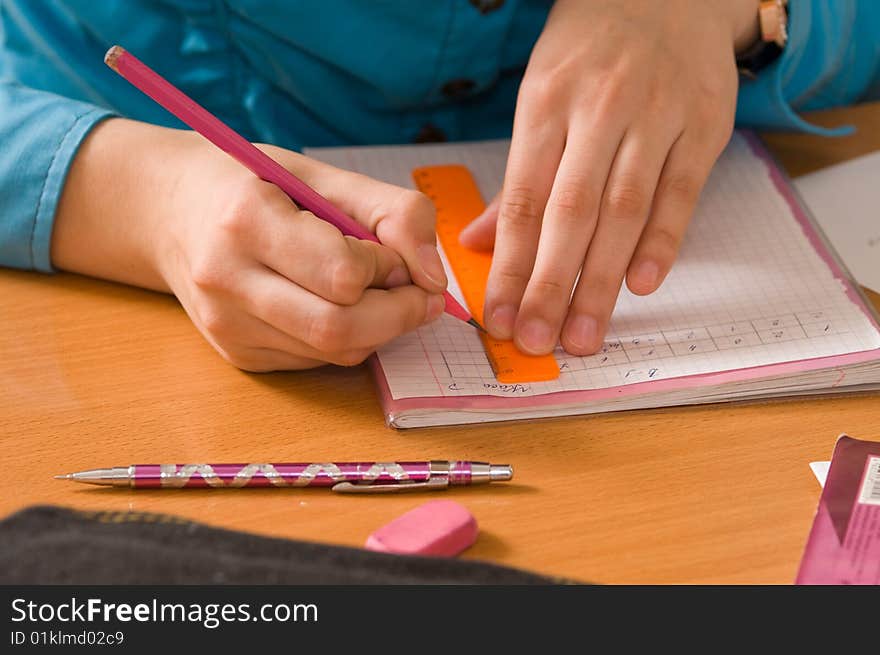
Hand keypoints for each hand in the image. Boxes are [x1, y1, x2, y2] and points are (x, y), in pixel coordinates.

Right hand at [53, 119, 447, 370]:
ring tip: (378, 293)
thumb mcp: (322, 174)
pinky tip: (337, 307)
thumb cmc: (253, 184)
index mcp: (246, 220)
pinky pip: (316, 361)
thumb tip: (435, 276)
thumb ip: (393, 212)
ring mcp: (227, 326)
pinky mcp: (236, 354)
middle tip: (420, 293)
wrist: (171, 212)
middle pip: (340, 328)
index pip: (343, 274)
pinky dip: (347, 340)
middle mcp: (226, 280)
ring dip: (378, 329)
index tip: (394, 254)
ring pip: (334, 352)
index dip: (387, 269)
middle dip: (400, 314)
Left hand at [459, 0, 759, 355]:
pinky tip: (642, 285)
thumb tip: (475, 245)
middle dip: (550, 285)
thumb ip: (515, 178)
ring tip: (584, 335)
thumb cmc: (588, 55)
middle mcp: (598, 111)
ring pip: (624, 211)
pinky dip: (662, 240)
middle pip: (570, 214)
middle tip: (537, 342)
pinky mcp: (703, 125)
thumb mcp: (539, 98)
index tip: (497, 318)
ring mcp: (654, 116)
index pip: (521, 201)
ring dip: (601, 280)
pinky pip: (681, 192)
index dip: (508, 265)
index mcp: (545, 106)